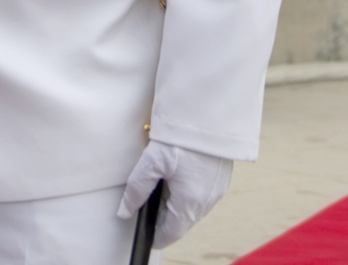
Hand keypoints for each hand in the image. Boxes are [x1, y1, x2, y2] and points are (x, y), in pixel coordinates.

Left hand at [117, 139, 231, 248]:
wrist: (209, 112)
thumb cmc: (182, 136)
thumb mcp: (152, 161)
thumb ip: (137, 188)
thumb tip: (125, 211)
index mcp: (190, 202)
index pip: (172, 232)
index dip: (156, 234)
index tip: (146, 231)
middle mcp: (207, 201)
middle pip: (183, 221)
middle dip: (165, 217)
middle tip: (148, 205)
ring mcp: (217, 189)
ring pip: (193, 207)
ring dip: (177, 203)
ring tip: (161, 186)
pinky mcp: (221, 176)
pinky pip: (203, 193)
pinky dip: (189, 190)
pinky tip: (179, 173)